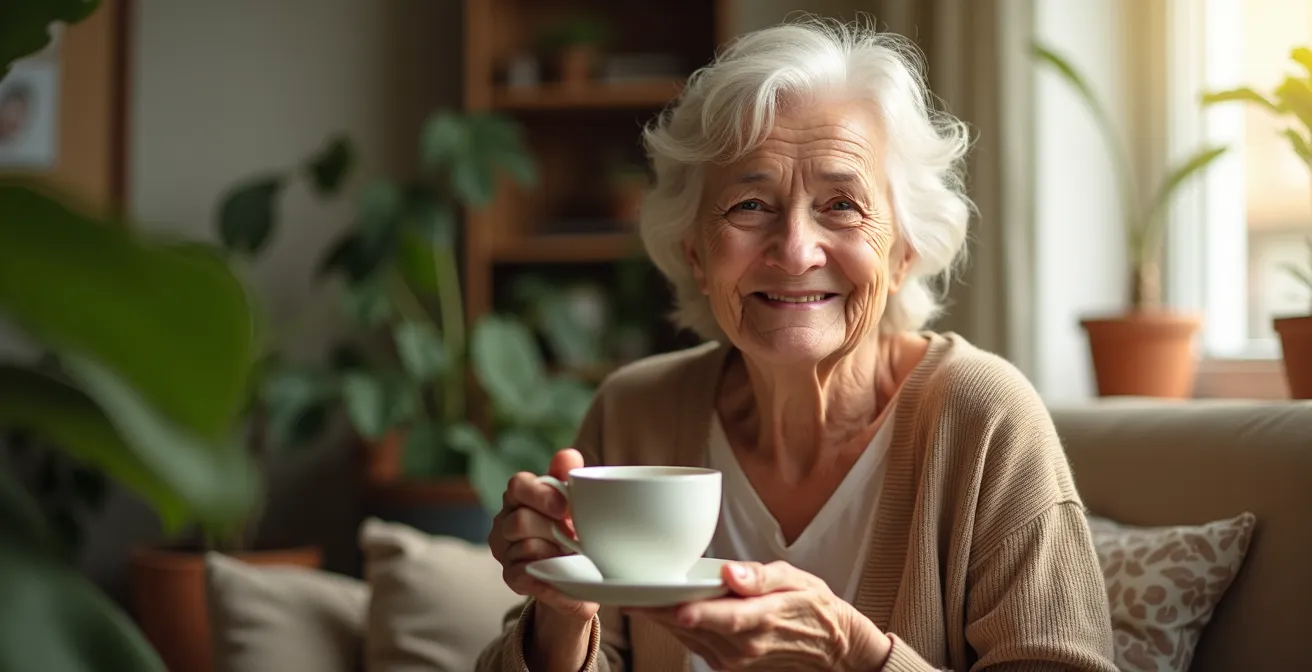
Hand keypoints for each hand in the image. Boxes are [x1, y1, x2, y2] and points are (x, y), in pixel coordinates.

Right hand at [488, 449, 597, 669]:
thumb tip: (568, 455)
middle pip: (519, 520)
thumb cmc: (573, 526)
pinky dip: (549, 576)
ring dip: (553, 552)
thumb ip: (568, 476)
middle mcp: (505, 520)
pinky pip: (526, 575)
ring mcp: (504, 550)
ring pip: (524, 548)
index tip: (564, 506)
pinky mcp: (511, 577)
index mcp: (519, 496)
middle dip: (550, 529)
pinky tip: (563, 575)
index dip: (539, 494)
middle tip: (573, 536)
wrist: (578, 572)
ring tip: (570, 554)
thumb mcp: (575, 500)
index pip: (517, 485)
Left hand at [626, 561, 890, 671]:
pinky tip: (659, 613)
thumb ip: (760, 576)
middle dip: (659, 611)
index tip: (670, 606)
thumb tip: (731, 572)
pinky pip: (694, 645)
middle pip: (695, 627)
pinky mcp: (728, 664)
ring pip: (688, 638)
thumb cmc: (812, 605)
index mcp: (762, 618)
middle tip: (625, 591)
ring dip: (660, 621)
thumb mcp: (795, 580)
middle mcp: (745, 644)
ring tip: (631, 599)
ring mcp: (735, 658)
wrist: (832, 647)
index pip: (723, 615)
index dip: (695, 613)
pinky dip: (675, 629)